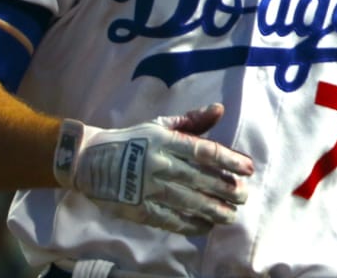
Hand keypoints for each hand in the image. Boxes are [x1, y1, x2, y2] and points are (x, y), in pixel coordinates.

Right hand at [53, 103, 254, 234]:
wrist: (88, 160)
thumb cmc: (131, 140)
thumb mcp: (159, 125)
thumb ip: (191, 121)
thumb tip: (220, 109)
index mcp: (165, 140)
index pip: (203, 151)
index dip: (229, 160)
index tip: (248, 168)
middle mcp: (158, 163)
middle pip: (200, 178)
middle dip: (226, 189)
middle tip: (244, 196)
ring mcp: (147, 187)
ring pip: (187, 201)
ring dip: (213, 210)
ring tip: (231, 216)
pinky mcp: (138, 208)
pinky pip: (168, 219)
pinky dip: (189, 224)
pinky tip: (206, 227)